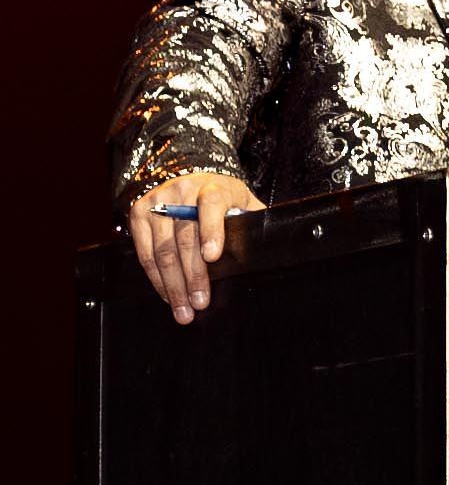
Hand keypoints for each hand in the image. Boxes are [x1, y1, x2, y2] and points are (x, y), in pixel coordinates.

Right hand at [128, 173, 264, 322]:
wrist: (184, 174)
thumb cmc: (220, 197)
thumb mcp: (241, 201)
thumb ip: (254, 220)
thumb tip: (273, 247)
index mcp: (213, 188)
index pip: (211, 206)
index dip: (212, 231)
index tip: (212, 257)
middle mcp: (182, 193)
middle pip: (185, 238)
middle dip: (193, 275)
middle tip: (200, 303)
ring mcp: (158, 203)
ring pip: (163, 250)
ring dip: (173, 285)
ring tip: (184, 310)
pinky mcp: (139, 215)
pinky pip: (145, 253)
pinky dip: (157, 279)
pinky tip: (168, 296)